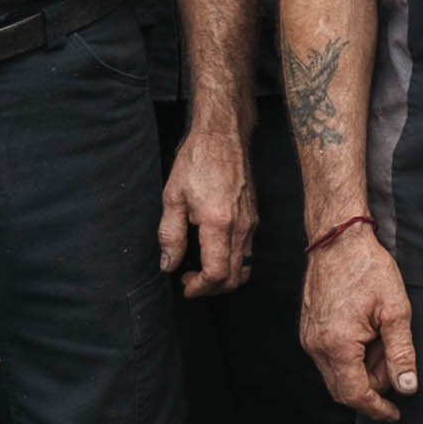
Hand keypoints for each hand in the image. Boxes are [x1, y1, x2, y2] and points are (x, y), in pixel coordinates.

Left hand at [156, 113, 253, 297]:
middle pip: (234, 278)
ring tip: (200, 270)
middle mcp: (241, 227)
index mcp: (219, 223)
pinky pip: (248, 252)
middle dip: (211, 289)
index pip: (217, 274)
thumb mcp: (173, 196)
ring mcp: (251, 223)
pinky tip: (213, 252)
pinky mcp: (254, 217)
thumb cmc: (197, 160)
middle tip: (189, 281)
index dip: (199, 288)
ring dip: (224, 278)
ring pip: (245, 268)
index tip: (184, 284)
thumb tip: (169, 264)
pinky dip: (232, 263)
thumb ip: (170, 235)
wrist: (223, 135)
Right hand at [299, 227, 419, 420]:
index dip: (377, 409)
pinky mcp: (308, 330)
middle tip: (392, 357)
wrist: (338, 239)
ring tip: (380, 337)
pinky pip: (329, 359)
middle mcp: (317, 346)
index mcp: (338, 344)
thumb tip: (407, 387)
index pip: (355, 395)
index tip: (395, 413)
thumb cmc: (367, 269)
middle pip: (344, 390)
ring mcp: (309, 339)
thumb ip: (401, 353)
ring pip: (337, 375)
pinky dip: (350, 358)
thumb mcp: (396, 310)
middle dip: (372, 385)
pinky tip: (366, 333)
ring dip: (362, 370)